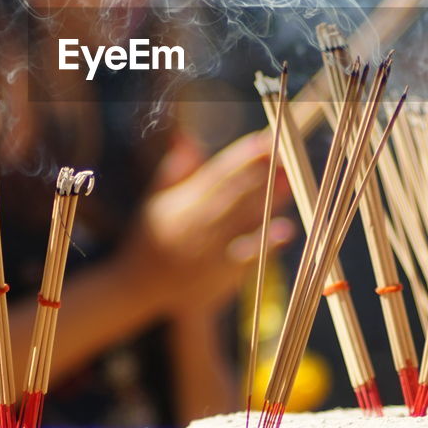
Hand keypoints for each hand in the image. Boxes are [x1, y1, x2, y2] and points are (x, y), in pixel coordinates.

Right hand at [123, 130, 292, 316]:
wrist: (136, 289)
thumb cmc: (148, 241)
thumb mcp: (155, 203)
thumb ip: (174, 171)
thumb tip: (187, 138)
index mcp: (180, 203)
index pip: (216, 174)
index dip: (241, 157)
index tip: (264, 142)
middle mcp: (194, 224)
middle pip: (233, 193)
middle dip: (260, 173)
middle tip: (286, 156)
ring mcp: (206, 250)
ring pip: (241, 219)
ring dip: (268, 200)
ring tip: (290, 181)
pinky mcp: (217, 276)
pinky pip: (244, 257)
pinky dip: (264, 243)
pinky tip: (285, 229)